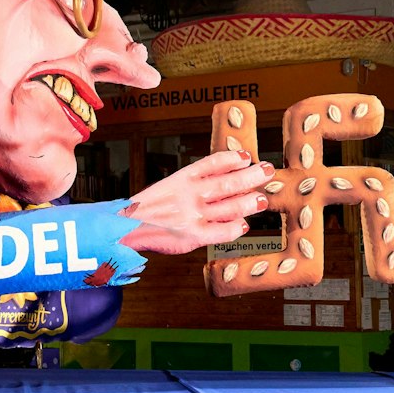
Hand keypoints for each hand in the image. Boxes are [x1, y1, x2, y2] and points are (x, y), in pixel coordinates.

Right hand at [121, 150, 273, 254]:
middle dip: (250, 176)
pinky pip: (221, 231)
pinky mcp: (192, 235)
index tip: (246, 157)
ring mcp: (192, 214)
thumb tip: (228, 178)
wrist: (126, 227)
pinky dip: (234, 227)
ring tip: (261, 199)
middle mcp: (189, 193)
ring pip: (229, 205)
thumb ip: (194, 183)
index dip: (232, 158)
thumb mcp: (170, 187)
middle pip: (227, 182)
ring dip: (248, 201)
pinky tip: (243, 225)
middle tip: (267, 171)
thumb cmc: (150, 209)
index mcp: (182, 178)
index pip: (212, 163)